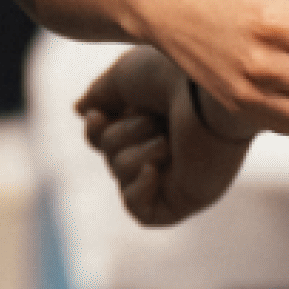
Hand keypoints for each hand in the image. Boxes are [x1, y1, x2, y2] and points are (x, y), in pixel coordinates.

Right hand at [75, 48, 251, 226]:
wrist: (207, 92)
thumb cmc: (169, 76)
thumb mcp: (121, 77)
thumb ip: (99, 95)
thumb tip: (81, 110)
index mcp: (153, 113)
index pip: (105, 136)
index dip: (94, 131)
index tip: (99, 115)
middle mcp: (166, 142)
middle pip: (110, 155)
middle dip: (120, 136)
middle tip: (153, 118)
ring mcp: (177, 171)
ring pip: (123, 178)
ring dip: (136, 154)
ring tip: (166, 139)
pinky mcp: (187, 197)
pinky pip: (143, 212)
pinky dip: (138, 192)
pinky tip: (153, 169)